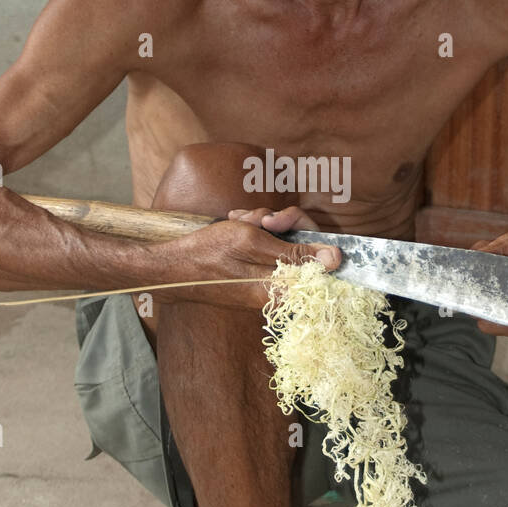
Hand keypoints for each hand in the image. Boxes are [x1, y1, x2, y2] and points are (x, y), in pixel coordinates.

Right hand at [175, 207, 339, 309]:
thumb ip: (295, 252)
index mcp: (283, 288)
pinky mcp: (254, 273)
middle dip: (280, 222)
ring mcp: (265, 280)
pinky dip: (251, 231)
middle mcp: (278, 288)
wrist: (170, 268)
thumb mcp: (252, 244)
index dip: (305, 230)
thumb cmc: (207, 254)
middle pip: (301, 246)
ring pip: (281, 241)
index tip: (278, 220)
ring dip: (261, 223)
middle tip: (257, 218)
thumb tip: (337, 259)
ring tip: (236, 221)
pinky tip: (232, 225)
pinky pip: (265, 248)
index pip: (319, 261)